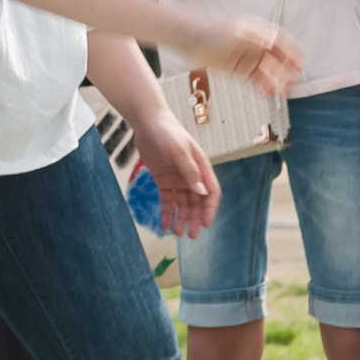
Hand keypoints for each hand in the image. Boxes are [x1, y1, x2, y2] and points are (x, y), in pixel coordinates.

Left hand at [126, 111, 219, 237]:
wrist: (148, 123)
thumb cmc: (168, 133)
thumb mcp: (179, 151)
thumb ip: (190, 172)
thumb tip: (202, 193)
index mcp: (202, 168)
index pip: (211, 193)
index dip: (210, 209)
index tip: (206, 224)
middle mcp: (192, 175)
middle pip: (197, 202)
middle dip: (195, 219)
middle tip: (191, 235)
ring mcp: (178, 179)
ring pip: (183, 204)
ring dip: (181, 218)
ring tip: (177, 233)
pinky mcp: (164, 180)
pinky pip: (168, 200)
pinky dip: (167, 212)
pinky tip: (165, 225)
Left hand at [186, 16, 300, 96]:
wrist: (191, 39)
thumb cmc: (213, 31)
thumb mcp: (236, 32)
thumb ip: (255, 37)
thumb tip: (272, 42)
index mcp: (259, 32)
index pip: (281, 42)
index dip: (292, 51)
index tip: (300, 62)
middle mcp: (256, 45)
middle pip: (278, 59)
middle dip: (287, 70)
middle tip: (293, 81)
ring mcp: (248, 58)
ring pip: (268, 72)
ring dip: (277, 81)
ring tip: (283, 92)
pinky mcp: (239, 70)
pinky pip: (255, 80)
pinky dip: (263, 87)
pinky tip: (268, 94)